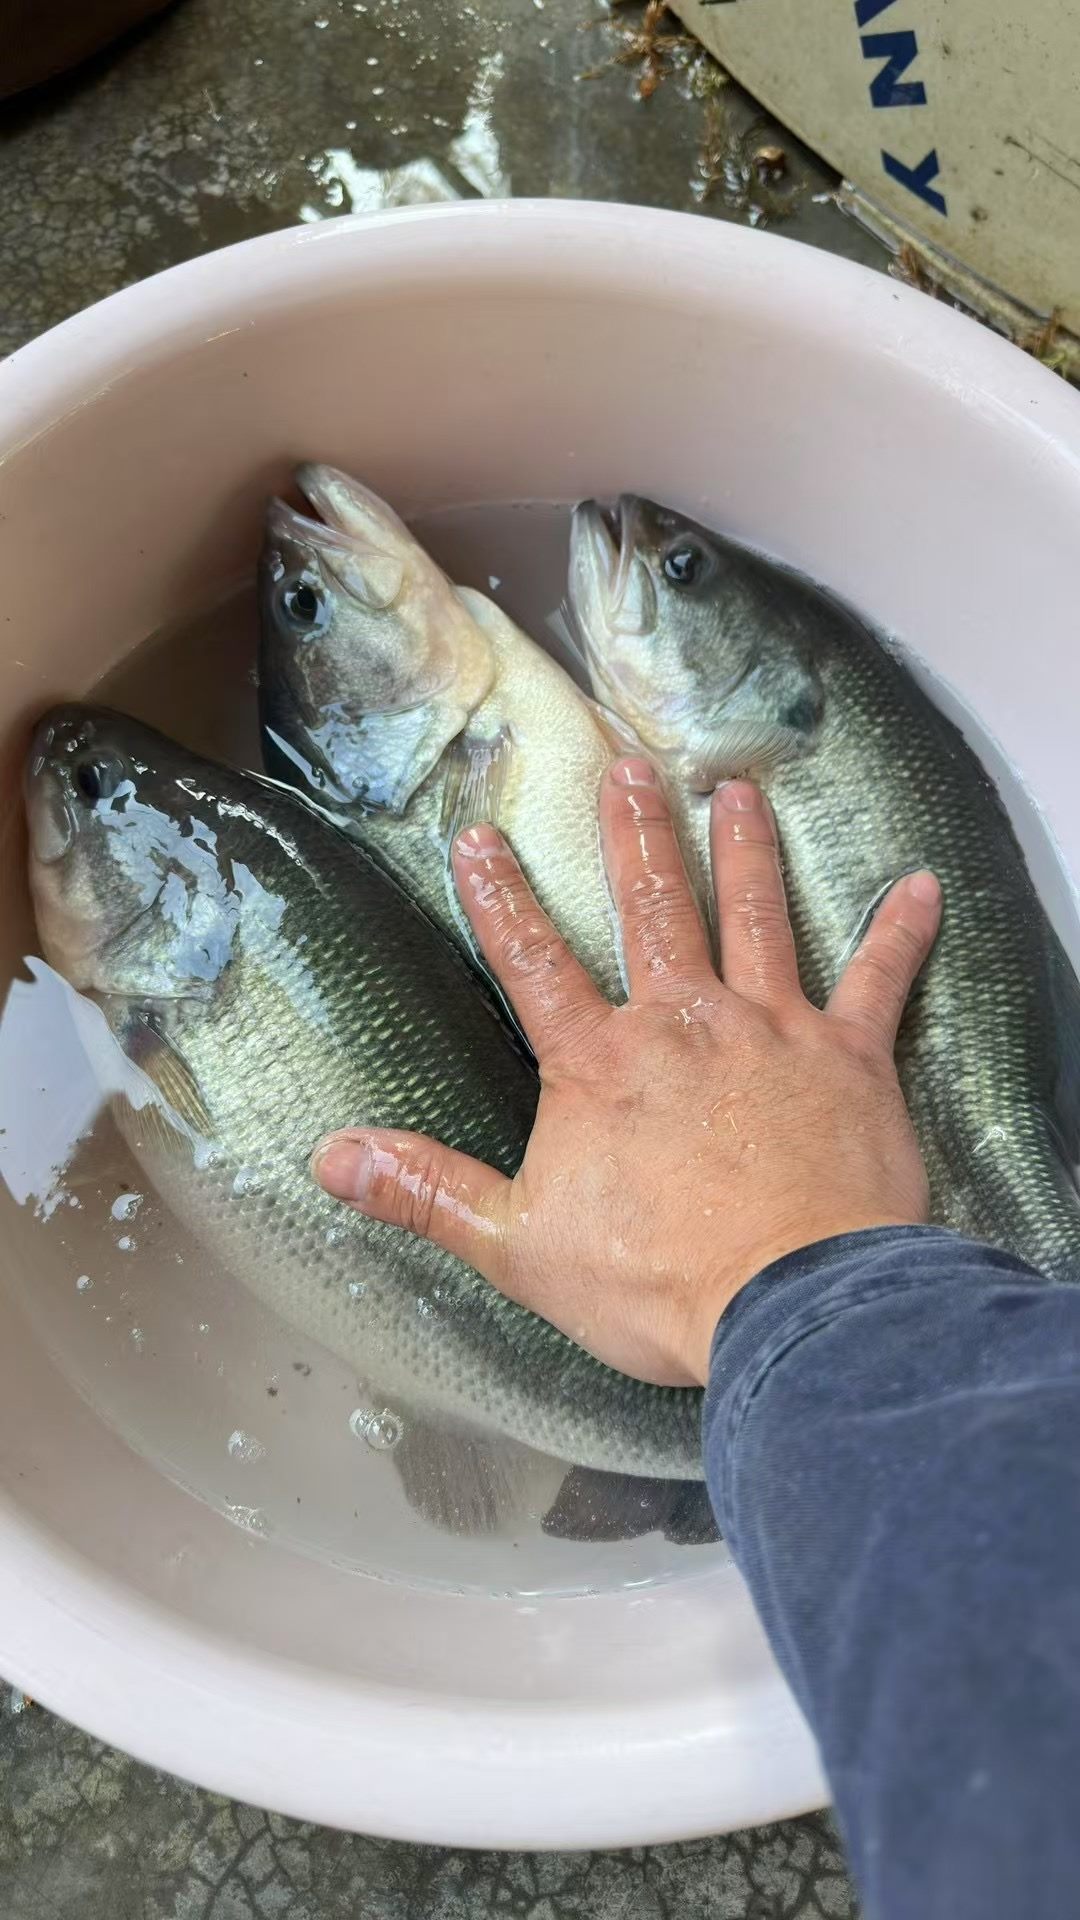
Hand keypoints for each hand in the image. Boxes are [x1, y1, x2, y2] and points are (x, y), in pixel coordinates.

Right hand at [312, 759, 940, 1386]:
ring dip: (746, 851)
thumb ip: (426, 1191)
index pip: (533, 962)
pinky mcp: (850, 1056)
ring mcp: (771, 1029)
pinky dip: (902, 932)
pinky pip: (880, 980)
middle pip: (653, 908)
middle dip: (636, 836)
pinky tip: (923, 886)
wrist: (792, 1302)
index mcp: (598, 1065)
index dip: (502, 899)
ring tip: (739, 792)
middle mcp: (682, 1022)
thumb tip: (330, 1155)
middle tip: (629, 769)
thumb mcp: (519, 1245)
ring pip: (757, 916)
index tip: (481, 836)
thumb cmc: (657, 1281)